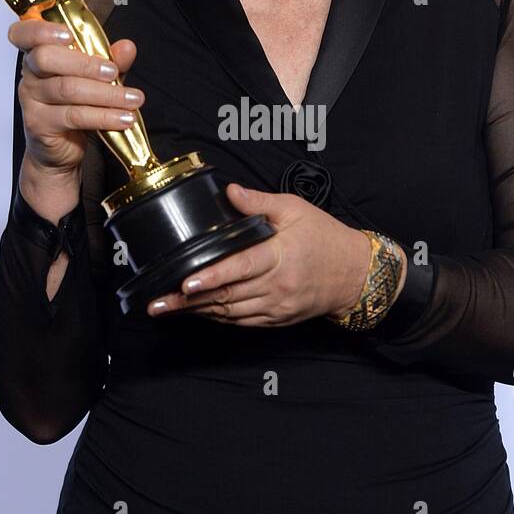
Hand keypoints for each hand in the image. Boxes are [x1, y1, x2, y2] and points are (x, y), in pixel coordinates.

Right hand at [7, 19, 144, 176]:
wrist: (60, 151)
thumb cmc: (75, 107)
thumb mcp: (98, 80)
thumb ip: (110, 62)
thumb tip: (126, 47)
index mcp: (38, 55)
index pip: (24, 33)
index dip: (42, 29)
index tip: (70, 34)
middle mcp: (29, 74)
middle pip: (47, 57)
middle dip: (86, 64)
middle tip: (114, 73)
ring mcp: (31, 100)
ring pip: (67, 89)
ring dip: (106, 94)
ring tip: (133, 100)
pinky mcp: (39, 124)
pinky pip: (73, 116)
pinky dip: (103, 116)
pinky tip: (123, 119)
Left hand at [145, 183, 404, 326]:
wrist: (356, 274)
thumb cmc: (325, 238)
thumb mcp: (296, 210)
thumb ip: (260, 202)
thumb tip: (230, 191)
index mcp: (280, 256)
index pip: (239, 268)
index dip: (211, 277)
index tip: (185, 283)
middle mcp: (276, 286)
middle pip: (226, 296)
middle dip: (188, 301)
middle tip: (157, 303)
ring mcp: (276, 306)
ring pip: (230, 312)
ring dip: (197, 312)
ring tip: (167, 309)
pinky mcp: (277, 318)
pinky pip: (241, 322)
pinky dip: (218, 317)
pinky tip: (198, 312)